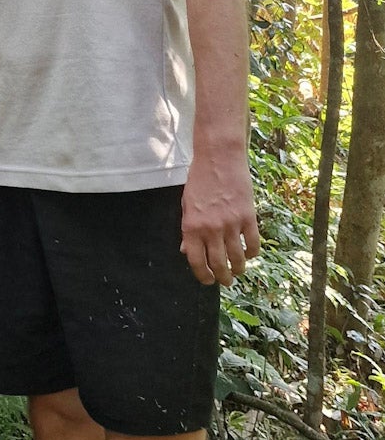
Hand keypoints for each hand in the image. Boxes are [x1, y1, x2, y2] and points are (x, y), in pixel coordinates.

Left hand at [181, 149, 259, 286]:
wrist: (219, 158)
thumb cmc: (200, 180)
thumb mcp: (186, 205)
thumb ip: (187, 230)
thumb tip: (187, 252)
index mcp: (191, 227)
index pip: (197, 262)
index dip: (203, 276)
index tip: (208, 281)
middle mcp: (210, 229)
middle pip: (218, 264)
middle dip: (223, 278)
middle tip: (226, 280)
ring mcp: (231, 224)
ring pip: (237, 258)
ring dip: (238, 269)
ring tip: (238, 270)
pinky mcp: (248, 217)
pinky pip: (253, 244)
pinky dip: (252, 253)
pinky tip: (249, 254)